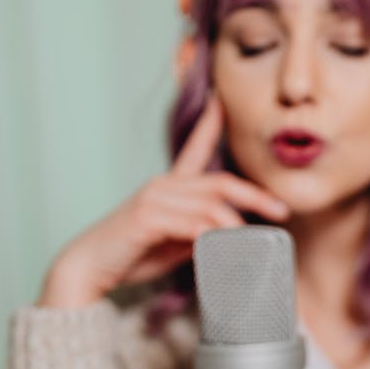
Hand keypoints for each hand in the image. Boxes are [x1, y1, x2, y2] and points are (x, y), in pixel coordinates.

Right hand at [37, 94, 289, 306]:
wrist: (87, 268)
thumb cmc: (130, 255)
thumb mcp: (174, 242)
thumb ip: (201, 233)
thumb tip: (233, 236)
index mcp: (169, 186)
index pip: (194, 148)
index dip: (211, 124)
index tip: (223, 100)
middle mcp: (163, 186)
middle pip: (220, 183)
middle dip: (255, 195)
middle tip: (281, 210)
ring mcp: (153, 199)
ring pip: (210, 206)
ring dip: (235, 227)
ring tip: (253, 247)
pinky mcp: (146, 218)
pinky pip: (191, 224)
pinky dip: (211, 238)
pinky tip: (222, 250)